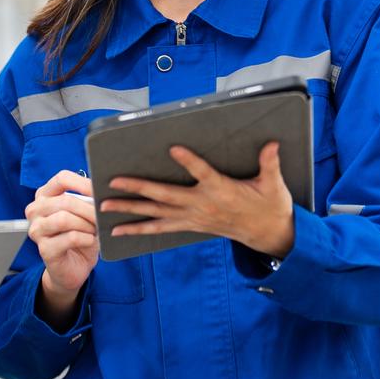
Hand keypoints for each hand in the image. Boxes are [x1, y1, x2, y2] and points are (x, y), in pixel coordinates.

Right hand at [26, 170, 97, 329]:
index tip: (100, 192)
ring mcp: (36, 230)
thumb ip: (89, 200)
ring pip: (65, 219)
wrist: (73, 268)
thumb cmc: (80, 236)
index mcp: (45, 195)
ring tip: (95, 230)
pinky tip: (90, 241)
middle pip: (66, 201)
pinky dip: (86, 238)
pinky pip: (70, 238)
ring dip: (86, 225)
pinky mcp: (44, 249)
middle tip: (102, 218)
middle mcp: (35, 210)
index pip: (62, 178)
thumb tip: (104, 190)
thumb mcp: (85, 215)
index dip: (83, 183)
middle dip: (89, 210)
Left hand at [109, 142, 293, 259]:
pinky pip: (160, 229)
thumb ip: (270, 163)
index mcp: (222, 190)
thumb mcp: (273, 184)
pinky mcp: (191, 225)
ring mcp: (194, 217)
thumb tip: (272, 144)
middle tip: (114, 181)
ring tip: (106, 207)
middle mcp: (203, 205)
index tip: (174, 148)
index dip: (189, 161)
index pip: (203, 173)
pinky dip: (139, 229)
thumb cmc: (270, 205)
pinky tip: (120, 230)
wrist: (268, 234)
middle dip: (138, 188)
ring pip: (156, 214)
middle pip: (166, 196)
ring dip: (130, 210)